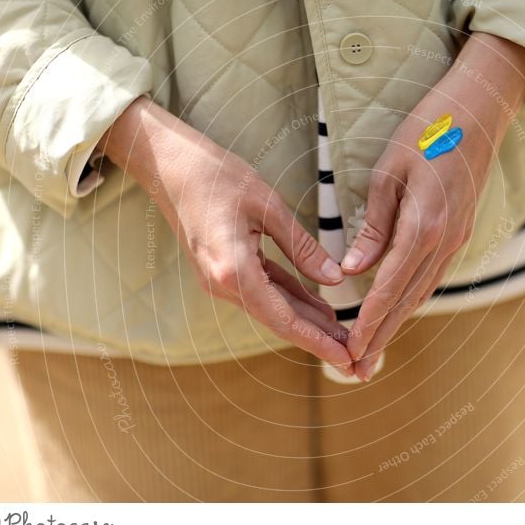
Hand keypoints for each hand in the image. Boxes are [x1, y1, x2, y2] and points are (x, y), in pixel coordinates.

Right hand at [99, 97, 354, 374]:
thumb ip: (303, 247)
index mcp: (234, 271)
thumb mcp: (269, 206)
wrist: (170, 166)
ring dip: (307, 320)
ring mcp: (220, 280)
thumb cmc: (217, 177)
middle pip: (280, 320)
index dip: (318, 341)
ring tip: (343, 333)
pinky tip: (318, 306)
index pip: (284, 319)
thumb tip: (335, 280)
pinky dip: (291, 298)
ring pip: (274, 307)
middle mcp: (223, 284)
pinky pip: (264, 290)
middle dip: (318, 339)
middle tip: (354, 356)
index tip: (345, 358)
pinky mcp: (223, 270)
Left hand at [342, 33, 524, 380]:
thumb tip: (354, 270)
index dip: (369, 322)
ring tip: (374, 352)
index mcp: (424, 226)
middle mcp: (445, 241)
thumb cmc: (426, 131)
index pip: (390, 287)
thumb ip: (374, 226)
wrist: (479, 109)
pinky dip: (411, 300)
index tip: (351, 349)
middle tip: (358, 370)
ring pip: (422, 293)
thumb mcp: (388, 172)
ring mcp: (457, 238)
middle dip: (382, 337)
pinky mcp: (460, 232)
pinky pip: (432, 276)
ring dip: (397, 324)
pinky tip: (397, 312)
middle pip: (408, 301)